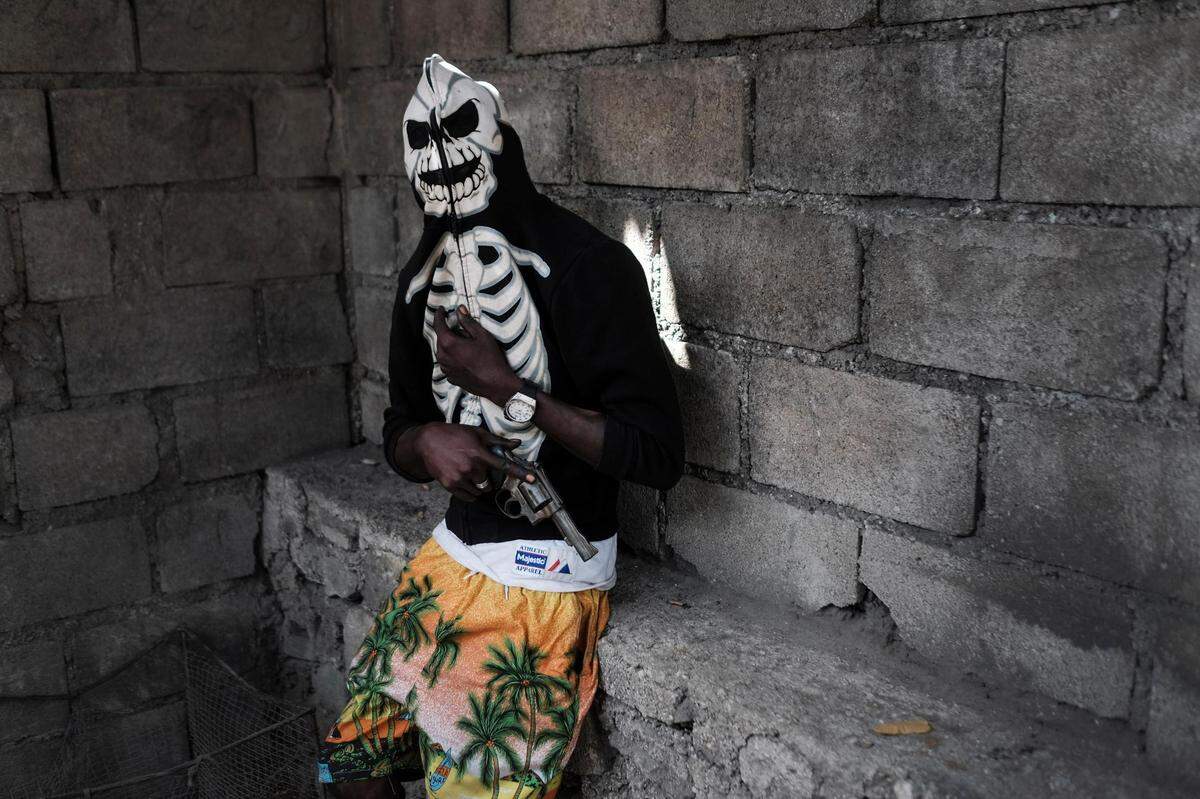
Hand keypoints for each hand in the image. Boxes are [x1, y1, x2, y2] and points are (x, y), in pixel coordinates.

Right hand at [413, 423, 533, 501]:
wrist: (427, 441)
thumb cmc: (454, 434)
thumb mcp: (476, 433)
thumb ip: (497, 441)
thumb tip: (516, 443)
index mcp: (479, 453)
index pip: (504, 465)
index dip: (520, 473)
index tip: (532, 479)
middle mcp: (471, 467)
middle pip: (489, 482)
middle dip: (487, 478)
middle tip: (477, 468)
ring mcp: (459, 477)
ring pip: (479, 490)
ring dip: (478, 485)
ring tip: (468, 472)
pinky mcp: (450, 485)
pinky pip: (468, 497)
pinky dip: (470, 493)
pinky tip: (465, 482)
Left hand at [433, 306, 521, 405]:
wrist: (496, 384)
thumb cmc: (491, 359)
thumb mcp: (482, 336)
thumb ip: (468, 322)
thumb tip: (459, 310)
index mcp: (449, 344)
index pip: (438, 325)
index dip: (439, 315)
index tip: (441, 310)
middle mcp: (443, 357)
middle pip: (440, 339)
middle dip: (447, 331)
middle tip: (458, 327)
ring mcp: (446, 369)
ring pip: (443, 351)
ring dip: (449, 345)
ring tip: (463, 343)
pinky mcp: (451, 377)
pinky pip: (447, 363)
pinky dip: (452, 357)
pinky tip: (464, 357)